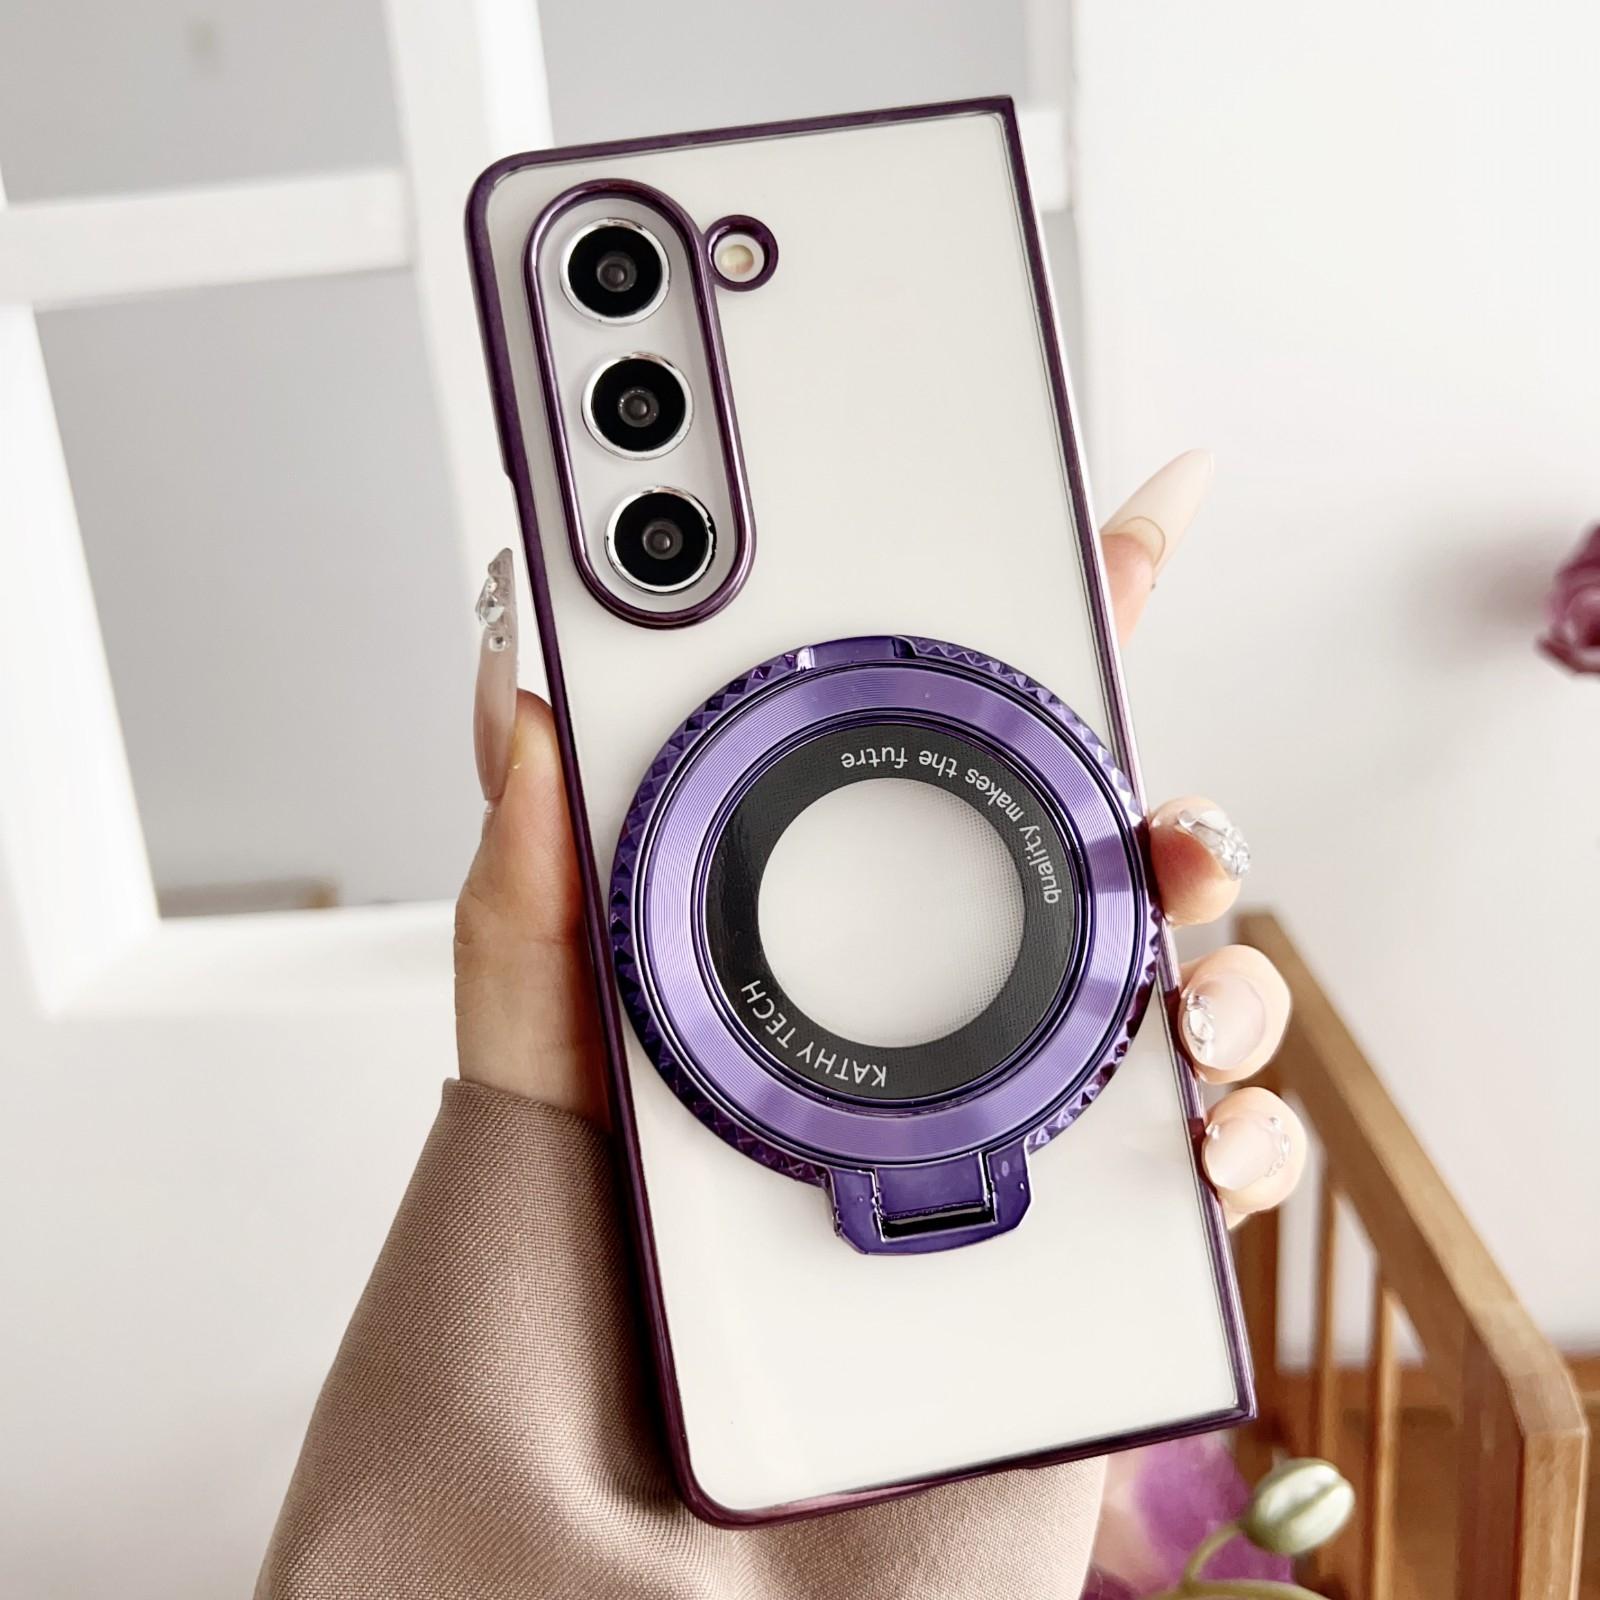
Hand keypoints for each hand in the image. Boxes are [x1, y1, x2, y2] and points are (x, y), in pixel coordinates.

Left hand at [455, 454, 1305, 1217]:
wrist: (605, 1365)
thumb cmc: (578, 1167)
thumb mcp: (534, 993)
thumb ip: (530, 850)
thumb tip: (527, 692)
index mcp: (860, 890)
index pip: (980, 732)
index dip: (1071, 614)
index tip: (1144, 510)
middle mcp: (960, 972)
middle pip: (1122, 858)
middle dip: (1189, 826)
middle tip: (1178, 839)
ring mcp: (1021, 1082)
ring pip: (1189, 992)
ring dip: (1230, 985)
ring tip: (1189, 1015)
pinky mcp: (1063, 1200)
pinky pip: (1197, 1160)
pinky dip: (1238, 1145)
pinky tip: (1200, 1147)